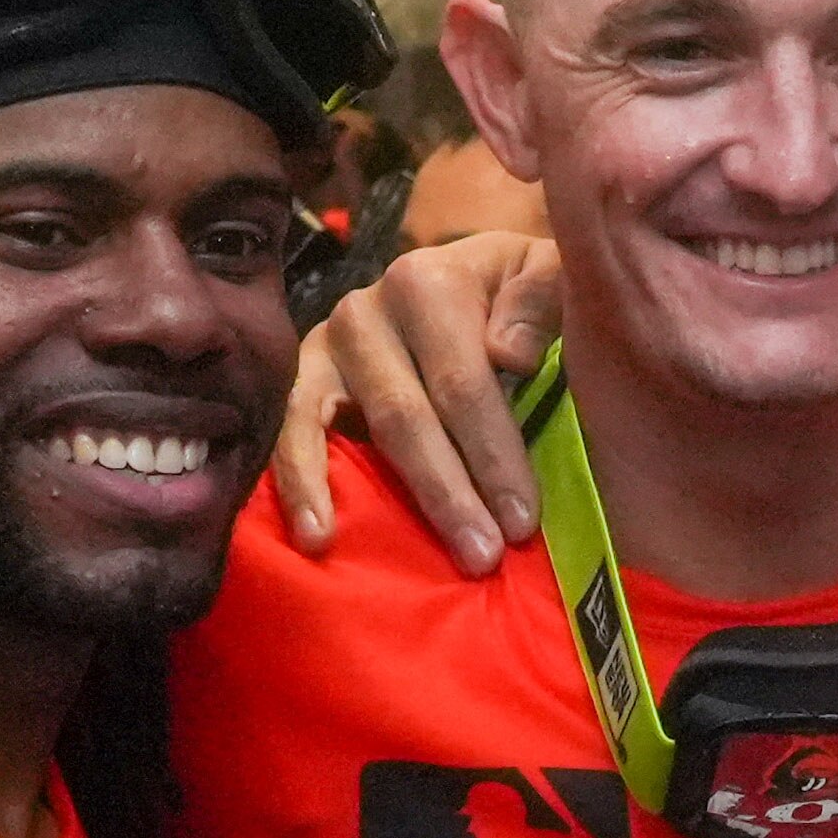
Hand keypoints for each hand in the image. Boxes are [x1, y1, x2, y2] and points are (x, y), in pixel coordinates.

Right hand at [272, 231, 559, 567]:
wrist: (471, 285)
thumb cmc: (519, 297)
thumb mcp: (547, 279)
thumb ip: (543, 300)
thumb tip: (508, 354)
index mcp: (428, 283)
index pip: (463, 382)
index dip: (494, 456)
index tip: (522, 523)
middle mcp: (367, 309)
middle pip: (406, 415)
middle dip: (447, 493)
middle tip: (481, 558)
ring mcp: (326, 344)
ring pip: (343, 428)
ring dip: (364, 497)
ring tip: (383, 553)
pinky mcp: (300, 376)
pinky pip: (289, 429)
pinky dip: (297, 481)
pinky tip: (314, 535)